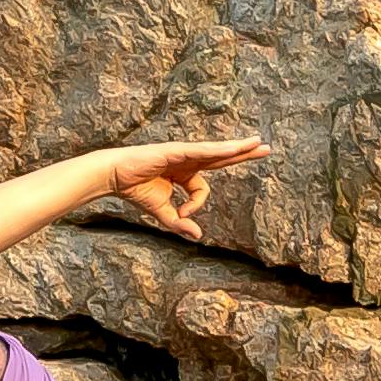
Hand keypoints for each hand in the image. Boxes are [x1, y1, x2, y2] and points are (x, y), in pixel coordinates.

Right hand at [91, 133, 256, 233]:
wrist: (114, 176)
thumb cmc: (135, 189)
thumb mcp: (162, 211)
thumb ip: (179, 222)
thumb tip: (198, 236)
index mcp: (183, 171)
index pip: (202, 188)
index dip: (195, 205)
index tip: (182, 214)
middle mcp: (187, 159)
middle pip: (221, 156)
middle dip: (243, 153)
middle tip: (266, 149)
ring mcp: (183, 153)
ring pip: (217, 151)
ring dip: (238, 147)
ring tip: (258, 144)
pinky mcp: (177, 150)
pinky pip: (203, 151)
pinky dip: (218, 150)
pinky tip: (234, 148)